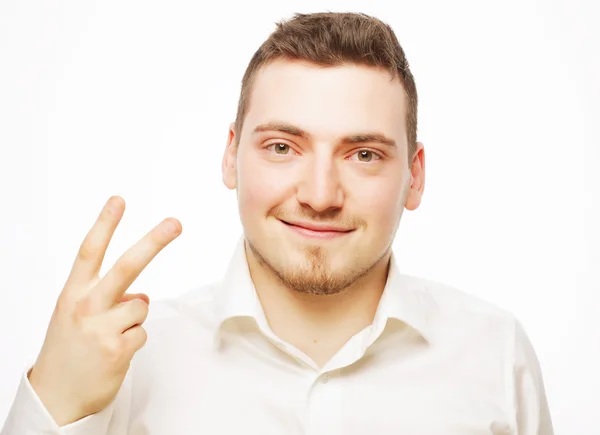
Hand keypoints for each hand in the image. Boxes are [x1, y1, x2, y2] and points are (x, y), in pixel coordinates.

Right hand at [28, 196, 181, 425]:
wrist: (56, 397)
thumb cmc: (68, 349)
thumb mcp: (75, 316)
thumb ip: (107, 298)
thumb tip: (141, 296)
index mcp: (72, 294)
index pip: (89, 252)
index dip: (104, 224)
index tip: (118, 200)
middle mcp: (86, 307)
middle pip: (126, 266)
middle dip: (154, 241)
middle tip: (176, 223)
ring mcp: (102, 329)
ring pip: (141, 306)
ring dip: (133, 319)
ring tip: (110, 337)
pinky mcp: (118, 350)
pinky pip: (143, 332)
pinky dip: (134, 340)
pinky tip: (114, 353)